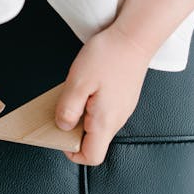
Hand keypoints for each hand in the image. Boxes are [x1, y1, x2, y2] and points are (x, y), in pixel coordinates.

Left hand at [55, 27, 150, 164]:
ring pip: (96, 126)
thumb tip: (62, 126)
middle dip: (72, 131)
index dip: (71, 152)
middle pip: (92, 142)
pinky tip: (82, 90)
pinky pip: (101, 112)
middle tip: (60, 111)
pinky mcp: (121, 100)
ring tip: (70, 96)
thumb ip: (67, 109)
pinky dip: (87, 106)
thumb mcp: (77, 83)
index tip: (58, 136)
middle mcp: (116, 120)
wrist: (135, 37)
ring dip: (79, 116)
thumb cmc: (107, 57)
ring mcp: (121, 110)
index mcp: (105, 121)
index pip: (91, 156)